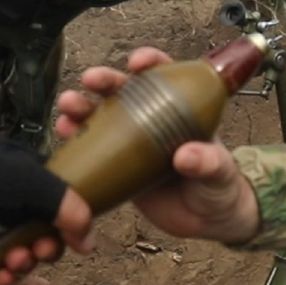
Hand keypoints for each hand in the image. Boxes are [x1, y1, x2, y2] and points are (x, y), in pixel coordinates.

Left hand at [0, 139, 94, 284]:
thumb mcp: (35, 187)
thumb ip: (70, 211)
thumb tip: (90, 243)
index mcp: (32, 175)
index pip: (63, 204)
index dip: (69, 226)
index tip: (68, 242)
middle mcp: (16, 198)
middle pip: (45, 232)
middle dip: (43, 248)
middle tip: (33, 254)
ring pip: (22, 250)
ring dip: (23, 264)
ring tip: (9, 267)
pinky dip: (2, 273)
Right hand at [59, 48, 261, 240]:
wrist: (209, 222)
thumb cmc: (221, 186)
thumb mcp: (221, 171)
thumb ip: (208, 162)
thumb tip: (187, 156)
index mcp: (182, 110)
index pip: (165, 75)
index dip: (151, 62)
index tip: (137, 63)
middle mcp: (153, 119)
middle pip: (125, 90)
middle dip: (106, 80)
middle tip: (91, 79)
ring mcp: (133, 142)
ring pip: (102, 116)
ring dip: (83, 107)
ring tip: (68, 107)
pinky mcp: (118, 167)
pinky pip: (93, 150)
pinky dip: (76, 140)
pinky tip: (64, 134)